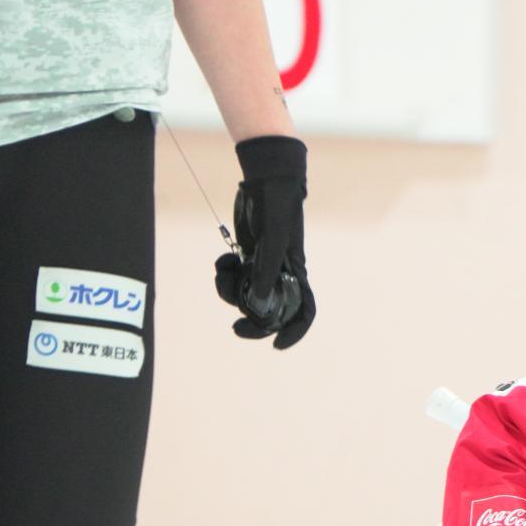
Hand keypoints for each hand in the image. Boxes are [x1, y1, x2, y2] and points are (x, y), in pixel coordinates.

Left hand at [213, 135, 315, 348]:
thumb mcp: (272, 239)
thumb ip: (265, 271)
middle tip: (234, 328)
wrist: (266, 181)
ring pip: (245, 293)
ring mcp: (263, 265)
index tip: (277, 345)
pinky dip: (224, 271)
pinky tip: (224, 257)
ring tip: (222, 270)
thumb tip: (256, 304)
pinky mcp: (247, 255)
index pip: (303, 311)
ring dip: (229, 289)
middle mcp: (281, 274)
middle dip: (252, 320)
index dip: (294, 332)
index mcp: (295, 273)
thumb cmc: (278, 207)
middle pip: (269, 310)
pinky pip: (233, 275)